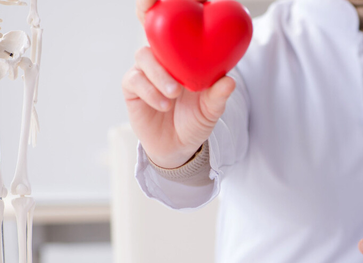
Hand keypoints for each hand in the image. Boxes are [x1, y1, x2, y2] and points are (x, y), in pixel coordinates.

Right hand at [124, 0, 234, 167]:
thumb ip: (218, 96)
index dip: (177, 5)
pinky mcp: (133, 86)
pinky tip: (165, 103)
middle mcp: (164, 55)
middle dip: (148, 8)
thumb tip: (229, 81)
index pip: (181, 22)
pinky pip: (136, 79)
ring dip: (160, 73)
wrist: (176, 148)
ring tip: (175, 93)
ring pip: (145, 55)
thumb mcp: (211, 111)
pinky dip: (151, 90)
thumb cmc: (196, 121)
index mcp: (186, 52)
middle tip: (152, 6)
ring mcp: (147, 68)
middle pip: (151, 23)